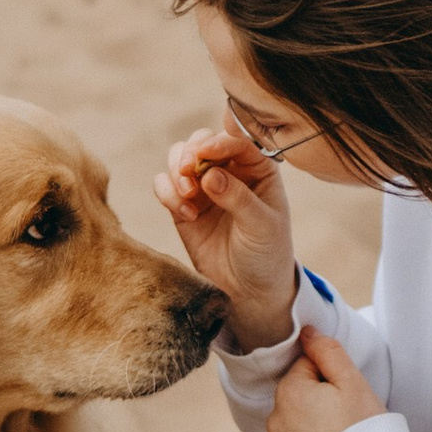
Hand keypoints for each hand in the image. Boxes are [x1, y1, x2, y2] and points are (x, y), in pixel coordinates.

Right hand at [156, 123, 295, 352]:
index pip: (236, 140)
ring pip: (178, 158)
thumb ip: (238, 198)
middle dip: (190, 152)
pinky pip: (165, 185)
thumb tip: (210, 174)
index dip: (219, 141)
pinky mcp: (183, 206)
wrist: (249, 291)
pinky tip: (185, 213)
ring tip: (187, 196)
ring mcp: (204, 187)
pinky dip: (167, 192)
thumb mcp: (262, 226)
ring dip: (176, 171)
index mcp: (258, 168)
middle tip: (187, 172)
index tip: (204, 153)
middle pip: (202, 142)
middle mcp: (230, 171)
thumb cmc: (267, 254)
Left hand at [267, 326, 384, 431]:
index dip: (330, 374)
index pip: (306, 365)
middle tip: (346, 412)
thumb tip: (306, 331)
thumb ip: (327, 350)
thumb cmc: (362, 428)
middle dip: (320, 396)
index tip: (345, 392)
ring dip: (314, 419)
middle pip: (299, 392)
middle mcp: (275, 418)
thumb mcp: (351, 381)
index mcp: (288, 392)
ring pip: (297, 418)